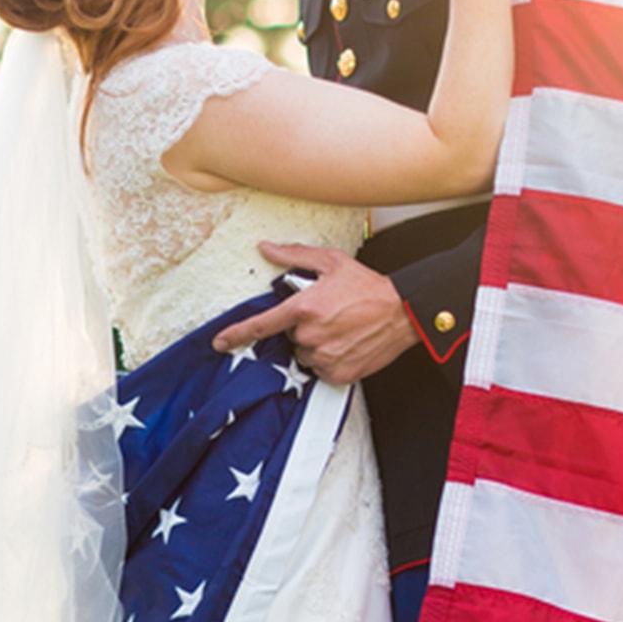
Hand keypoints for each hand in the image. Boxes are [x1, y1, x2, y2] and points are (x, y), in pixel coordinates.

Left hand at [210, 241, 418, 384]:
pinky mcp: (339, 374)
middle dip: (302, 327)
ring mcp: (325, 357)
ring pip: (305, 354)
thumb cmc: (367, 285)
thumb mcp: (330, 262)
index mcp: (303, 308)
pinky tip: (346, 343)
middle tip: (327, 314)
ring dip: (316, 344)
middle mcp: (310, 335)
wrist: (402, 311)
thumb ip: (293, 256)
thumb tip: (266, 248)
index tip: (220, 342)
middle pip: (289, 337)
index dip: (236, 334)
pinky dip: (330, 359)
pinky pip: (322, 369)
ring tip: (340, 328)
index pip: (260, 325)